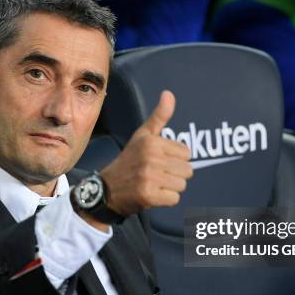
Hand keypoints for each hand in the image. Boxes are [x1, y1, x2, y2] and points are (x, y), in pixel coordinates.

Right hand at [99, 90, 192, 216]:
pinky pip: (175, 199)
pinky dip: (165, 200)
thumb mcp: (142, 135)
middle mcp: (150, 158)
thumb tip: (169, 93)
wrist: (107, 190)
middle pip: (187, 170)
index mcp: (152, 142)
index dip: (174, 159)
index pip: (186, 153)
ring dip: (170, 188)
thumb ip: (159, 116)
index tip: (157, 161)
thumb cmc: (129, 160)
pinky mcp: (148, 196)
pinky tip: (151, 195)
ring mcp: (149, 178)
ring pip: (182, 185)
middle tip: (155, 174)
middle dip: (174, 175)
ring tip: (153, 184)